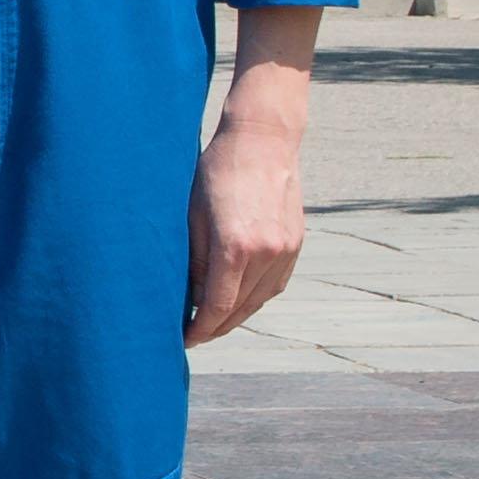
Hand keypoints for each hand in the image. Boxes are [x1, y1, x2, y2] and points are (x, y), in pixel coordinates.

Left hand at [187, 6, 320, 349]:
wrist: (263, 139)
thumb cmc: (216, 171)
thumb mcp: (192, 214)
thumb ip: (194, 261)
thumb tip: (192, 300)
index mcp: (235, 246)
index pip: (216, 307)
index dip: (198, 330)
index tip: (182, 340)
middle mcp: (266, 253)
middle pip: (239, 310)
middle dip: (214, 328)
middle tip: (192, 336)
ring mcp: (286, 250)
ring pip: (258, 301)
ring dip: (235, 316)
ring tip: (211, 321)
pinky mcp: (296, 244)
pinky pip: (274, 285)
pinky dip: (254, 297)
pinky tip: (236, 299)